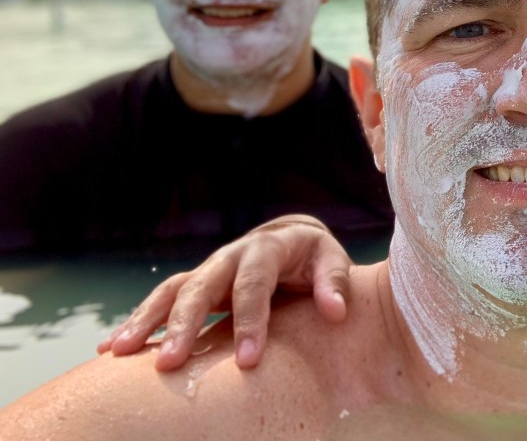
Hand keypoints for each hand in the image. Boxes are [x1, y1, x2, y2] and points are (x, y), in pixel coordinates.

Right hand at [96, 215, 353, 370]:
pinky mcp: (195, 285)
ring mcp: (208, 270)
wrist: (292, 242)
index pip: (254, 284)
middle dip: (184, 325)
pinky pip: (161, 301)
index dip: (251, 320)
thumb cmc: (315, 259)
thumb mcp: (331, 260)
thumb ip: (334, 282)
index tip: (247, 361)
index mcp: (266, 248)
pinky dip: (137, 322)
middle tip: (169, 364)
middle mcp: (230, 256)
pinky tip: (111, 350)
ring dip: (146, 320)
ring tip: (120, 353)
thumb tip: (336, 310)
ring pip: (172, 291)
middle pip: (202, 286)